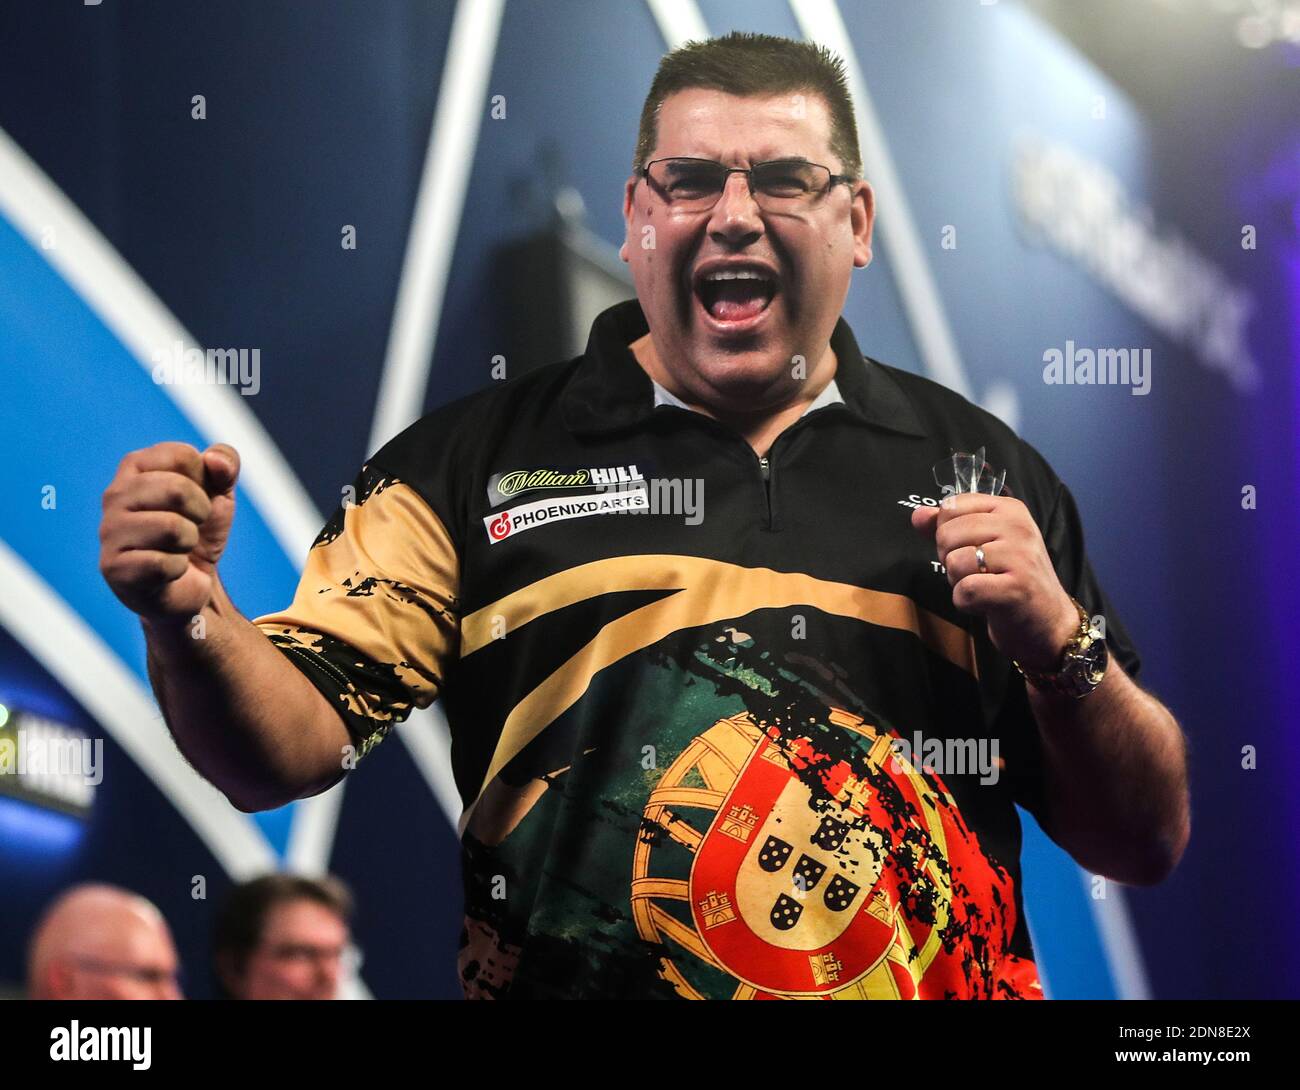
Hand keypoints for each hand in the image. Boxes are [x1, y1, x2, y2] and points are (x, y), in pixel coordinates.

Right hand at [99, 441, 240, 622]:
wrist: (191, 583)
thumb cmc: (200, 531)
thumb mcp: (221, 492)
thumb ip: (226, 464)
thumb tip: (214, 460)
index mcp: (136, 466)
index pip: (183, 456)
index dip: (204, 481)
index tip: (195, 499)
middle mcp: (114, 494)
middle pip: (177, 489)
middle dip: (200, 513)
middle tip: (191, 526)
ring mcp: (109, 531)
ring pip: (172, 528)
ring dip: (188, 542)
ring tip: (177, 547)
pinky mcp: (112, 568)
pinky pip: (164, 564)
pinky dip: (178, 569)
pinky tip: (166, 571)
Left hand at [911, 492, 1077, 670]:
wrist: (1049, 623)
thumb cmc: (1012, 580)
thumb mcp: (985, 543)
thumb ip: (949, 526)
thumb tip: (917, 516)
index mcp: (1010, 509)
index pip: (952, 506)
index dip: (947, 532)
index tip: (970, 548)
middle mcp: (1018, 526)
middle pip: (947, 534)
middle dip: (950, 559)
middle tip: (978, 573)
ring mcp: (1019, 557)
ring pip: (953, 563)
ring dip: (959, 582)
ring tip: (985, 587)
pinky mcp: (1015, 589)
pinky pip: (964, 591)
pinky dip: (966, 603)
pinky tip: (985, 604)